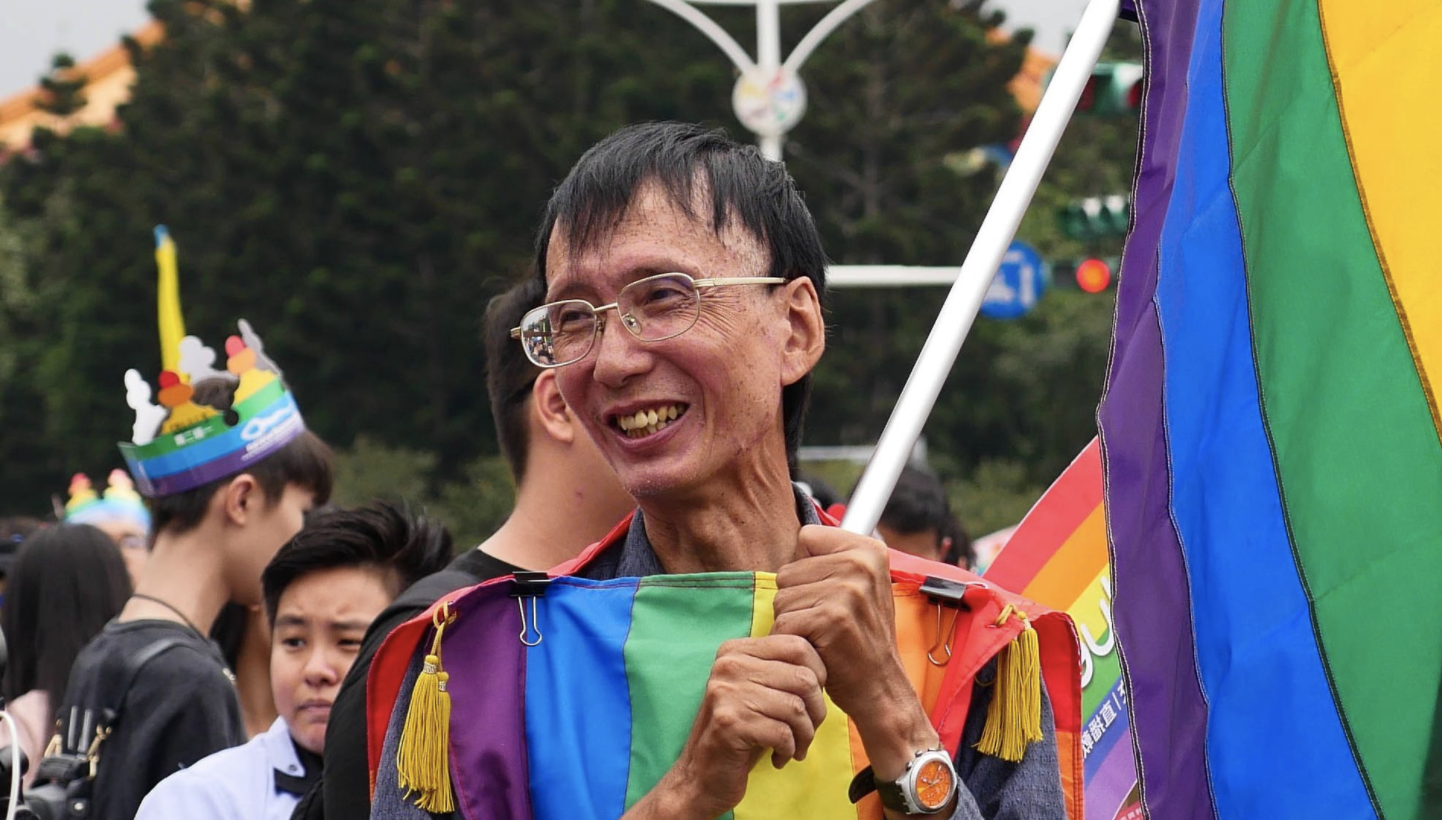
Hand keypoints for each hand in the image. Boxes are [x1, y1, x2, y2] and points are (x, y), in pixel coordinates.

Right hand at [630, 635, 827, 819]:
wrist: (702, 775)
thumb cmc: (741, 731)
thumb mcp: (758, 691)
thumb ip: (782, 670)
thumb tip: (826, 662)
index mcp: (736, 651)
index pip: (798, 645)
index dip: (818, 675)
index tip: (810, 701)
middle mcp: (729, 665)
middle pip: (803, 678)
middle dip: (816, 711)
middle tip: (807, 731)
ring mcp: (726, 693)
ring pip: (796, 708)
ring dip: (804, 735)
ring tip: (795, 747)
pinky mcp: (730, 723)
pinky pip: (783, 733)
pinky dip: (789, 749)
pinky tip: (779, 757)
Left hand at [772, 526, 939, 782]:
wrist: (881, 686)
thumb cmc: (860, 636)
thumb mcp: (859, 586)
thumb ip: (832, 558)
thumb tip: (800, 534)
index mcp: (869, 549)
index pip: (806, 538)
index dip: (807, 570)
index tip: (831, 594)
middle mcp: (862, 563)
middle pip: (788, 570)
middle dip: (797, 599)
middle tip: (826, 621)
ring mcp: (848, 590)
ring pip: (782, 597)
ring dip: (793, 620)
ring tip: (822, 634)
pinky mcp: (831, 618)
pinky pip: (784, 622)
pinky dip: (792, 640)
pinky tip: (818, 648)